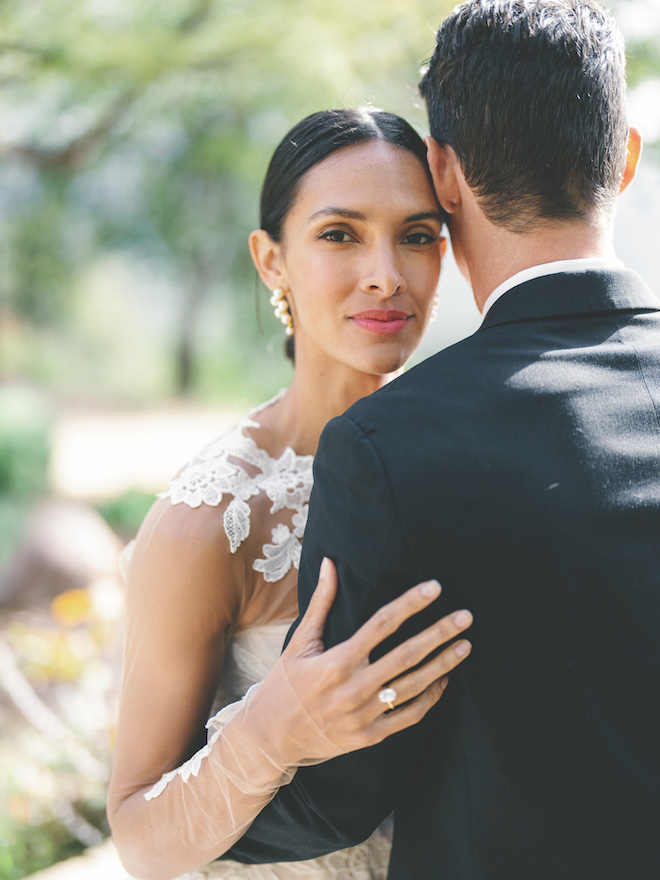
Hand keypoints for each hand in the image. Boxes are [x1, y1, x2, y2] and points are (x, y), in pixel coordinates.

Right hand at [248, 558, 471, 766]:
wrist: (270, 739)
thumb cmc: (285, 684)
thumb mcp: (299, 642)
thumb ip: (320, 603)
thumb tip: (329, 563)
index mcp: (336, 662)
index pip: (381, 625)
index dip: (410, 604)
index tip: (434, 588)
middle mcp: (353, 689)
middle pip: (406, 656)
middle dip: (439, 634)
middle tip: (465, 617)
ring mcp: (364, 716)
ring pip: (413, 687)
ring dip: (443, 665)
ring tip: (465, 645)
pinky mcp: (370, 736)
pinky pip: (409, 716)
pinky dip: (430, 698)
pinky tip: (444, 680)